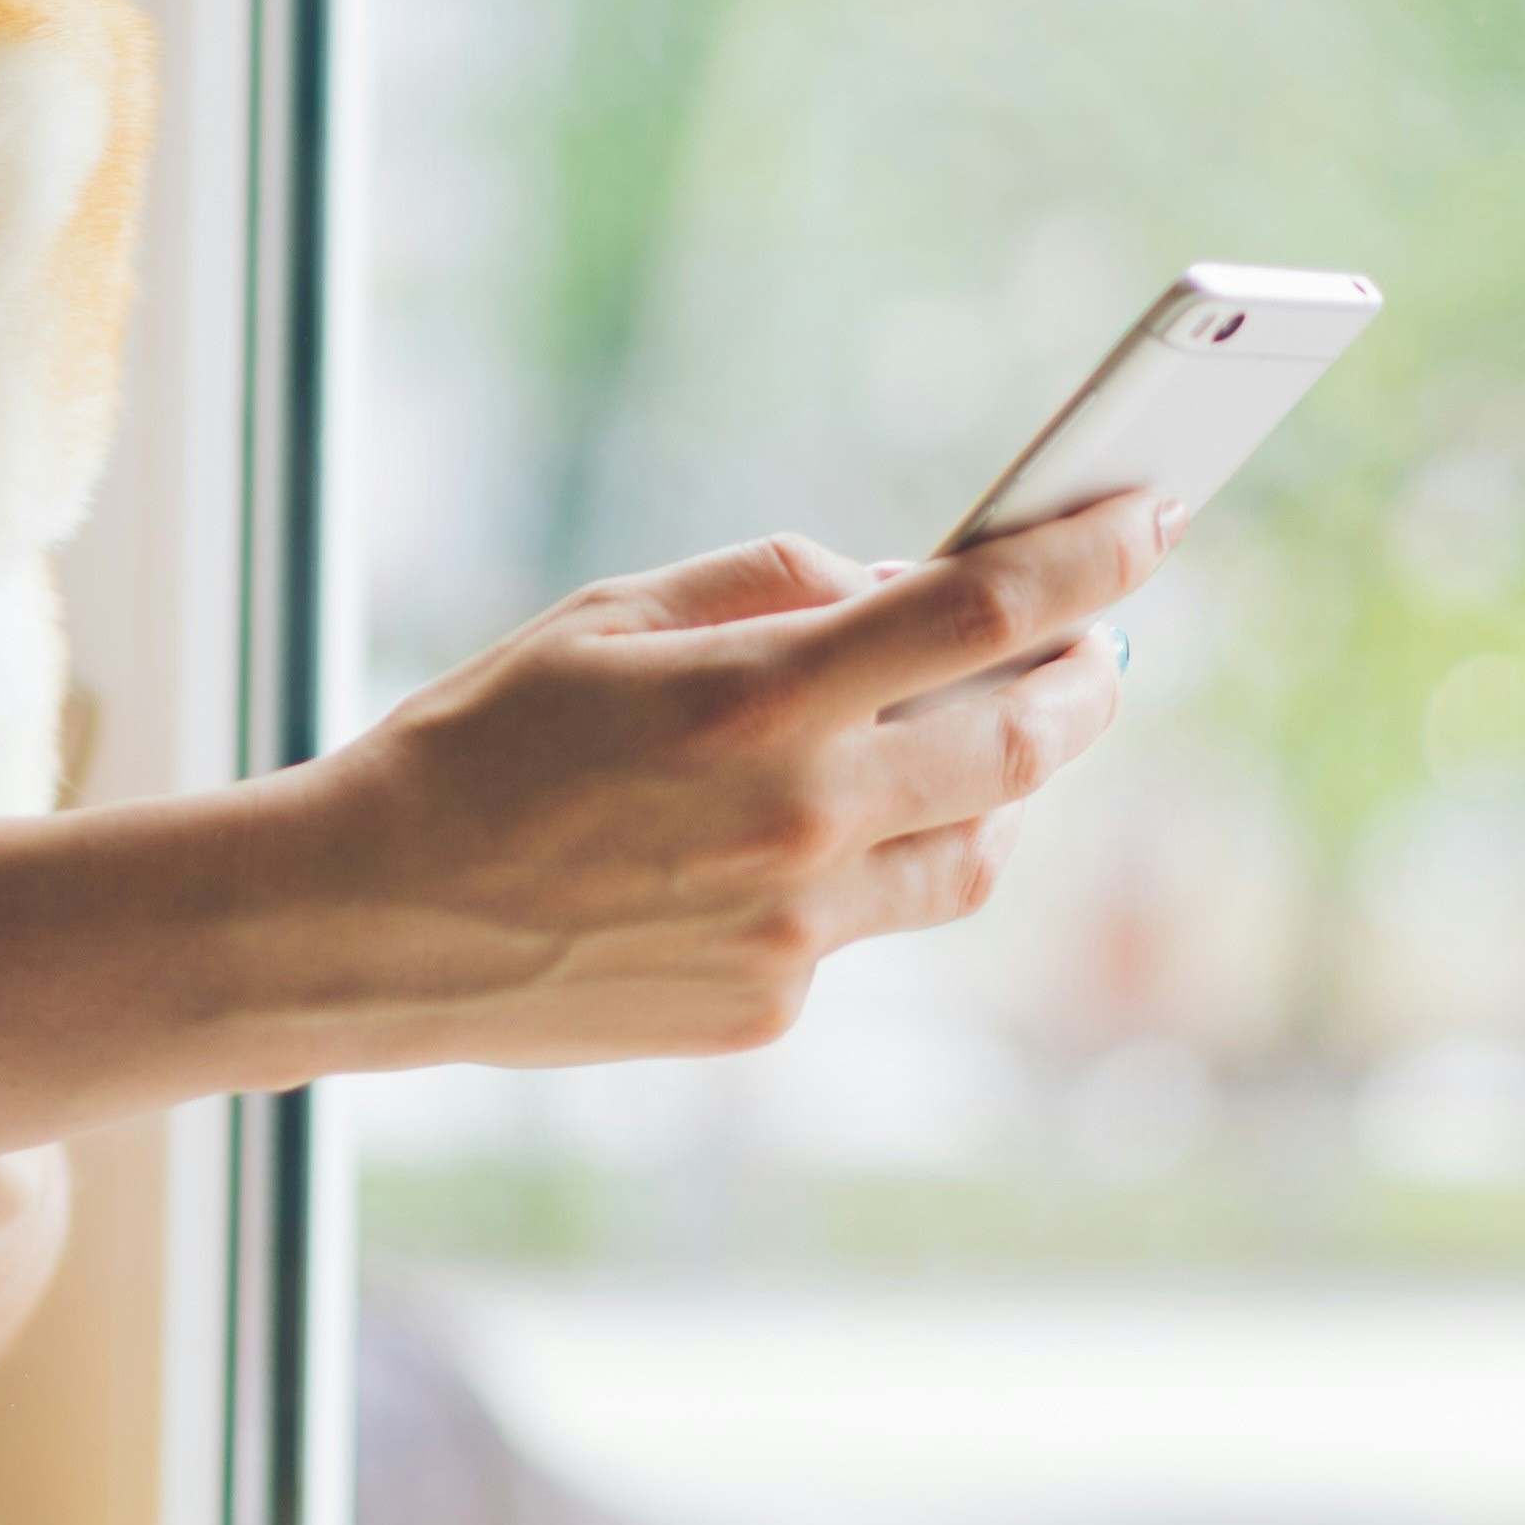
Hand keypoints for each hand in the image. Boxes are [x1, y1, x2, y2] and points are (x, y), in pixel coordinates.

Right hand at [284, 492, 1170, 1072]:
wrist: (373, 920)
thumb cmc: (481, 744)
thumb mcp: (609, 616)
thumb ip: (768, 586)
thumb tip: (895, 585)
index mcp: (751, 695)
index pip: (978, 613)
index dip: (1087, 559)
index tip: (1151, 518)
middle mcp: (796, 818)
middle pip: (1022, 741)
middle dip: (1088, 679)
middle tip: (1100, 645)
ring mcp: (794, 930)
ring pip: (977, 853)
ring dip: (1002, 786)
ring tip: (971, 739)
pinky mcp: (771, 1007)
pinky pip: (872, 924)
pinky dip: (866, 866)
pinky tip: (796, 839)